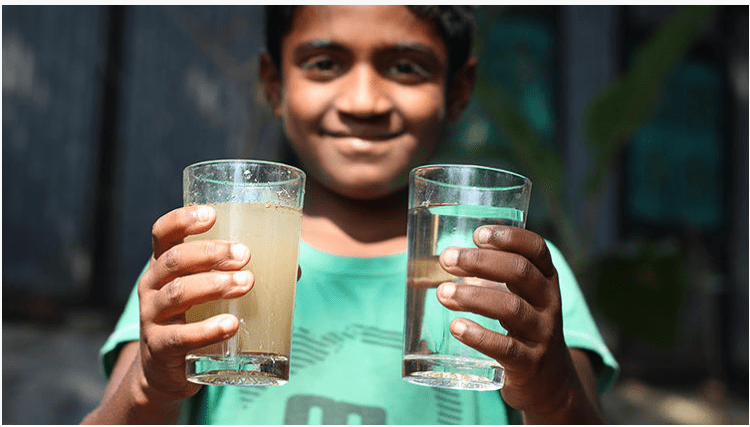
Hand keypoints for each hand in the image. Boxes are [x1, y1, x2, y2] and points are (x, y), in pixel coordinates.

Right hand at [136, 205, 252, 402]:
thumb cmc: (197, 316)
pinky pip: (179, 337)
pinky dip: (207, 330)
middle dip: (211, 253)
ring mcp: (152, 317)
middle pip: (174, 260)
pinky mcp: (159, 348)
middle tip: (245, 254)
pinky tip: (231, 324)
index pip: (163, 232)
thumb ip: (243, 273)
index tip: (212, 214)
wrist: (168, 369)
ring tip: (247, 283)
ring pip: (177, 294)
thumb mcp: (210, 290)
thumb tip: (294, 268)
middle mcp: (152, 285)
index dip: (183, 219)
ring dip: (214, 285)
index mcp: (165, 264)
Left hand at [436, 225, 593, 419]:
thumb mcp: (520, 298)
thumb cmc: (523, 328)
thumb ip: (492, 277)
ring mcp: (542, 334)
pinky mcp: (530, 364)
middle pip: (520, 272)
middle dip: (480, 261)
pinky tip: (456, 327)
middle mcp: (549, 304)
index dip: (509, 237)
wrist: (551, 383)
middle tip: (447, 259)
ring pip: (511, 308)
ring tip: (442, 293)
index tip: (478, 233)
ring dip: (472, 297)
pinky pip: (506, 348)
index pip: (536, 249)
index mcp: (546, 281)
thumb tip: (444, 258)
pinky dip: (479, 336)